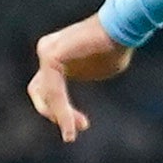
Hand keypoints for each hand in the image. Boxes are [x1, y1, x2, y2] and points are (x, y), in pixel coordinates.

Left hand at [28, 14, 131, 140]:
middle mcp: (46, 51)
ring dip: (62, 117)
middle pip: (41, 94)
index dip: (61, 110)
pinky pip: (53, 92)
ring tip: (73, 134)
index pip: (48, 89)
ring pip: (48, 96)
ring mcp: (46, 52)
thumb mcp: (99, 69)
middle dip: (57, 115)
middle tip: (81, 128)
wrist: (122, 28)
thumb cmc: (116, 47)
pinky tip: (71, 126)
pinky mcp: (50, 56)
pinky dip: (62, 111)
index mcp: (56, 55)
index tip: (83, 125)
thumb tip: (82, 88)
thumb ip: (85, 76)